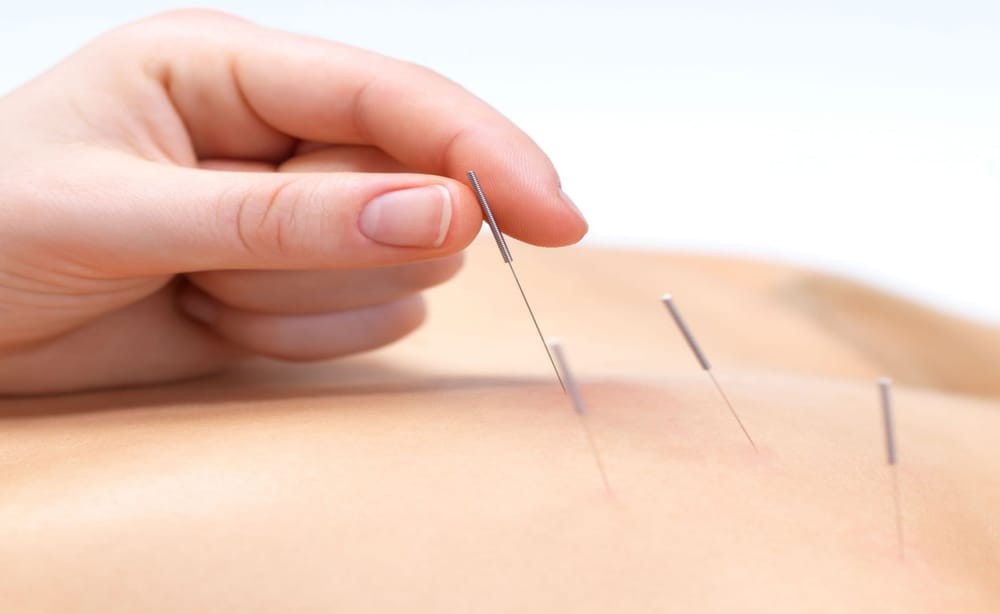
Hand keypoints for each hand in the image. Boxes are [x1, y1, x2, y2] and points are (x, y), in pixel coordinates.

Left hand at [0, 10, 586, 394]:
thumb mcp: (124, 215)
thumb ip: (285, 218)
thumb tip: (442, 215)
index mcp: (232, 68)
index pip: (393, 96)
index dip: (481, 149)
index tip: (554, 216)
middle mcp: (280, 132)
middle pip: (412, 191)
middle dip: (331, 254)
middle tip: (216, 271)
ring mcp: (300, 212)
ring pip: (402, 265)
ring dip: (303, 303)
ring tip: (201, 294)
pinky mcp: (306, 280)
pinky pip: (373, 321)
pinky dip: (301, 339)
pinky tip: (219, 321)